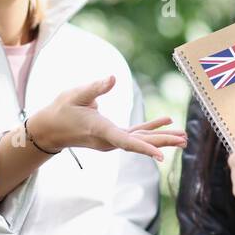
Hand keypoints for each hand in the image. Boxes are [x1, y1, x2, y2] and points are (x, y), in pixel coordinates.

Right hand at [38, 77, 186, 161]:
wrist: (50, 129)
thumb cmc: (61, 110)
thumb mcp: (75, 94)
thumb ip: (95, 88)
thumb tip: (113, 78)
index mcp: (100, 130)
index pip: (126, 141)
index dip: (144, 148)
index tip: (161, 156)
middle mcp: (109, 140)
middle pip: (139, 143)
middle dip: (162, 142)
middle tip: (184, 140)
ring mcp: (111, 140)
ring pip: (140, 140)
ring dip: (161, 138)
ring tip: (183, 137)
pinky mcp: (113, 136)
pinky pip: (135, 134)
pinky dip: (150, 129)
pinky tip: (166, 122)